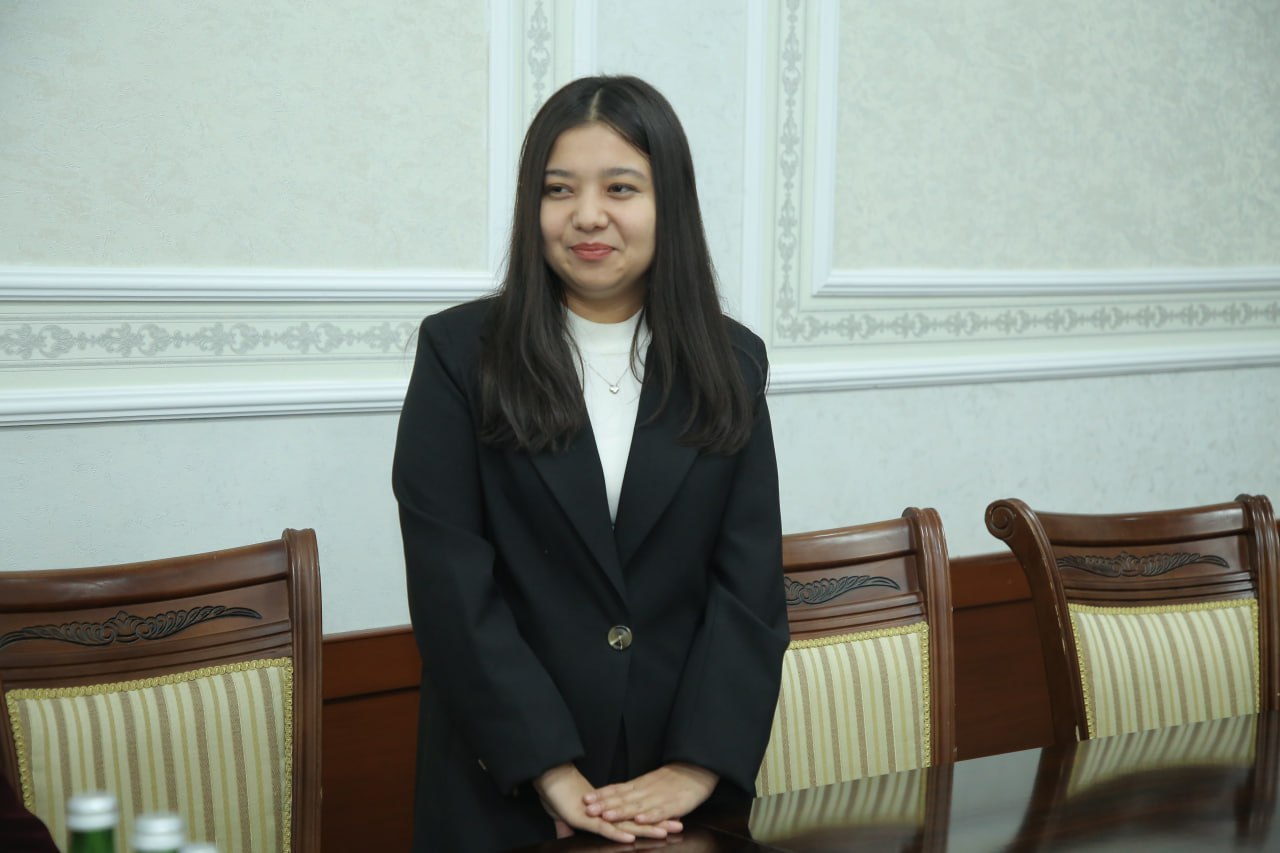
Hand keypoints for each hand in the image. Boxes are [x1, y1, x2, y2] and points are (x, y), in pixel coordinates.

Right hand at [534, 763, 672, 843]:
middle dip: (658, 821)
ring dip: (646, 828)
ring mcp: (597, 814)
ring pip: (626, 822)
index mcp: (605, 808)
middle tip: (679, 824)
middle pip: (635, 817)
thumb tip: (566, 834)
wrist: (545, 776)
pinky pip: (604, 828)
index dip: (650, 817)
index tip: (668, 819)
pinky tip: (632, 837)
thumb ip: (568, 825)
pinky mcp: (585, 818)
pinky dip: (618, 833)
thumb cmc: (554, 793)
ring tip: (666, 831)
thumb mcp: (563, 814)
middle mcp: (605, 810)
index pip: (632, 814)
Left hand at [584, 762, 717, 825]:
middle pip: (622, 798)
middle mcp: (646, 791)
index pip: (617, 789)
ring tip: (607, 816)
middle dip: (604, 804)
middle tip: (588, 809)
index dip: (601, 794)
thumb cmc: (674, 779)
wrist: (697, 769)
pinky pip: (660, 812)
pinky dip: (649, 817)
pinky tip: (639, 821)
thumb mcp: (651, 783)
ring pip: (637, 806)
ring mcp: (659, 798)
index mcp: (640, 785)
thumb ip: (636, 793)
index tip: (586, 798)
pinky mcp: (674, 805)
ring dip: (621, 812)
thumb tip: (618, 803)